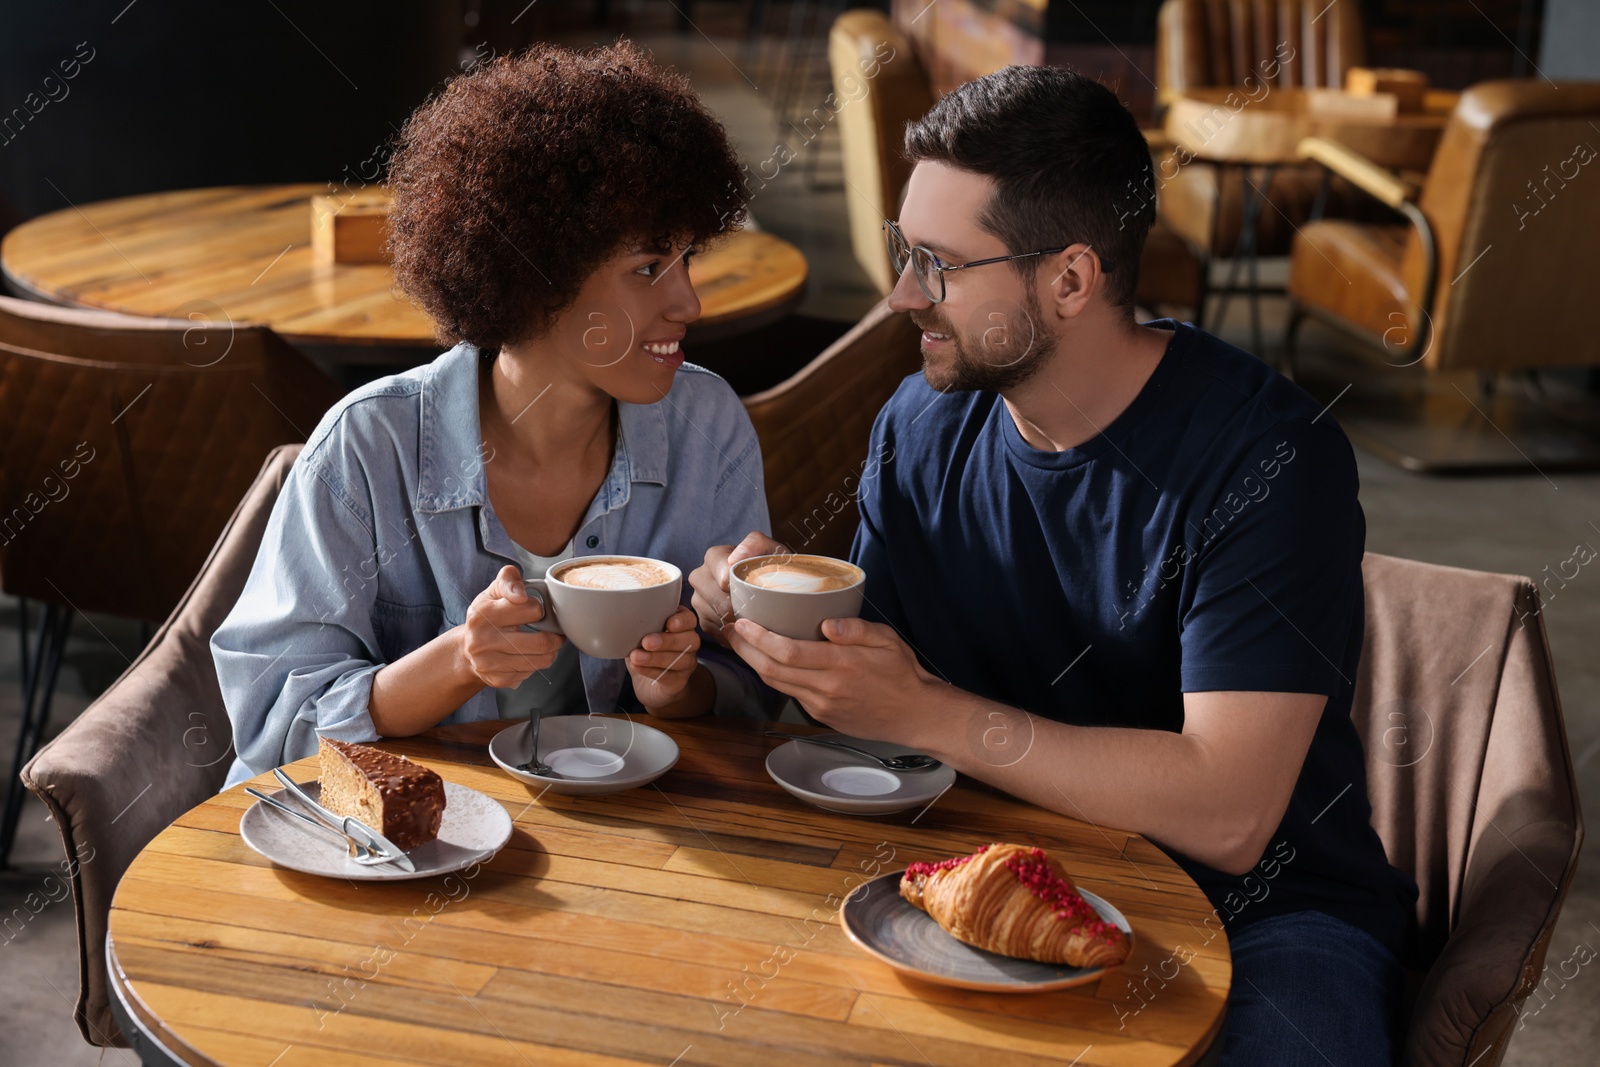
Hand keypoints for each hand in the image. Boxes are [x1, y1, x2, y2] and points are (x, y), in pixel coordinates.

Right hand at [457, 565, 565, 688]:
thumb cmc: (486, 617)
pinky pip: (532, 672)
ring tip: (546, 642)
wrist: (467, 650)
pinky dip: (536, 663)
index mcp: (483, 614)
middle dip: (555, 635)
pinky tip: (528, 655)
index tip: (535, 610)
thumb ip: (509, 580)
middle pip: (542, 642)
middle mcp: (483, 640)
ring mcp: (490, 663)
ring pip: (542, 660)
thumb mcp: (493, 591)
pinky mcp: (499, 679)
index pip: (532, 610)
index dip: (538, 608)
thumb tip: (521, 594)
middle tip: (554, 631)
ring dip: (551, 651)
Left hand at [627, 606, 706, 713]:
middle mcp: (689, 644)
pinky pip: (669, 676)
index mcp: (681, 626)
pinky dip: (651, 671)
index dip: (682, 620)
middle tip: (646, 642)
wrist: (647, 683)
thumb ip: (639, 625)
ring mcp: (687, 664)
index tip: (669, 623)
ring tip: (636, 656)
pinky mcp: (679, 682)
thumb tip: (622, 617)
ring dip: (656, 657)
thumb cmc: (644, 651)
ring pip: (681, 659)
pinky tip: (638, 667)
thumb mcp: (640, 634)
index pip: (689, 619)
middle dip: (667, 640)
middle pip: (689, 639)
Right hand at [689, 531, 787, 646]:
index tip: (758, 592)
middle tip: (760, 610)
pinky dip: (734, 633)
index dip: (742, 589)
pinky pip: (716, 631)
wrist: (771, 585)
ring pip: (717, 618)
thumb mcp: (770, 549)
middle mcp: (700, 576)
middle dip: (741, 608)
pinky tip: (748, 627)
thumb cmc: (771, 567)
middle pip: (718, 601)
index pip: (723, 579)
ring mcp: (698, 599)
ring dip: (738, 622)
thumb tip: (734, 558)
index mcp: (713, 556)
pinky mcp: (702, 619)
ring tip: (756, 619)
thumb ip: (755, 543)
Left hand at [728, 616, 939, 744]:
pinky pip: (790, 693)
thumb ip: (857, 630)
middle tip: (731, 629)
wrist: (916, 715)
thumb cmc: (903, 674)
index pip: (788, 653)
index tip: (743, 623)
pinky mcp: (821, 716)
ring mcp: (821, 706)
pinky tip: (768, 661)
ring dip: (754, 663)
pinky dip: (774, 676)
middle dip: (746, 649)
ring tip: (742, 642)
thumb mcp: (888, 640)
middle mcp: (826, 688)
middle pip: (772, 670)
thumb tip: (827, 624)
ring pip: (776, 684)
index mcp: (841, 665)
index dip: (759, 638)